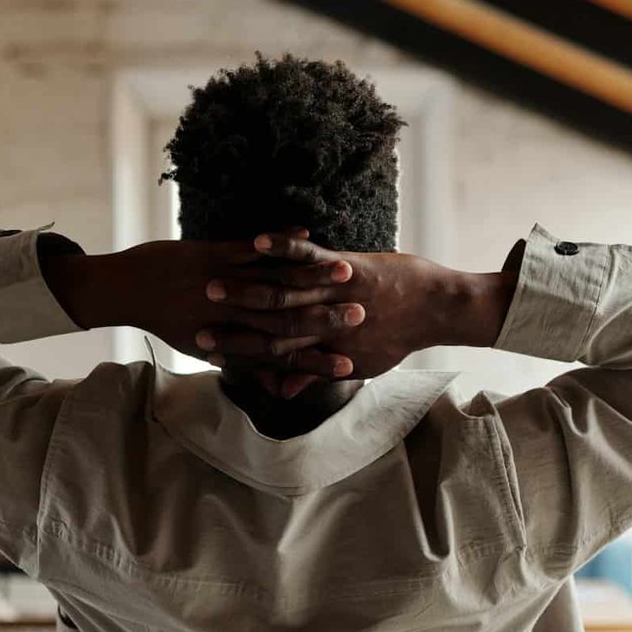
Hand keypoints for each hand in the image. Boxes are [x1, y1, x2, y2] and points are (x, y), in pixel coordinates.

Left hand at [42, 233, 364, 377]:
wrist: (123, 290)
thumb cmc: (168, 320)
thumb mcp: (205, 348)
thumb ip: (243, 364)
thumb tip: (270, 388)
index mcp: (230, 341)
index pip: (283, 357)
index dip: (318, 362)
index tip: (351, 365)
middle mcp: (229, 317)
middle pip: (287, 321)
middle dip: (328, 319)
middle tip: (362, 317)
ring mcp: (220, 283)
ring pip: (274, 282)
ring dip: (313, 277)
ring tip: (347, 273)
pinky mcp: (209, 256)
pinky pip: (250, 248)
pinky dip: (280, 241)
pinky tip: (309, 232)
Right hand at [203, 232, 516, 393]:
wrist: (438, 310)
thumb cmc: (399, 337)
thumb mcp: (358, 363)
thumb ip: (316, 373)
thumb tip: (284, 391)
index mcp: (324, 347)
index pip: (270, 353)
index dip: (235, 351)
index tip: (203, 349)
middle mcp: (324, 324)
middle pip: (267, 324)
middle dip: (228, 319)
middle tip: (194, 317)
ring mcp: (333, 295)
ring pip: (282, 292)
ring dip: (244, 287)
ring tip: (208, 282)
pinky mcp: (346, 268)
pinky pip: (310, 257)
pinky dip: (284, 247)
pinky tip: (257, 240)